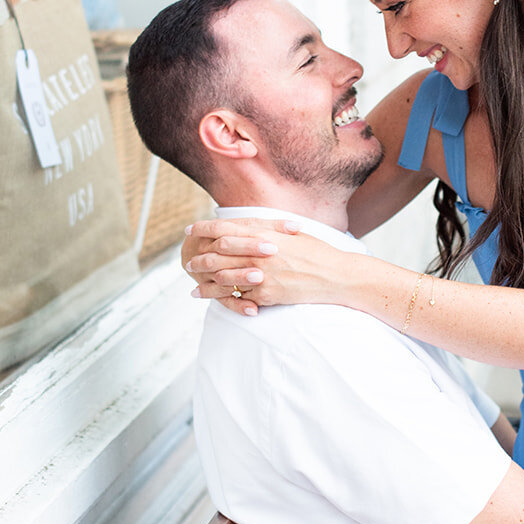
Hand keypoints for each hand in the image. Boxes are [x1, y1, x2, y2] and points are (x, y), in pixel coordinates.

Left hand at [181, 218, 353, 316]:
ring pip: (223, 277)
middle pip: (218, 254)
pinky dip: (221, 297)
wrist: (336, 275)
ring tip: (193, 280)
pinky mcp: (267, 295)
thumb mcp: (293, 233)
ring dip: (205, 279)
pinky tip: (211, 298)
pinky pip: (238, 297)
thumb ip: (269, 229)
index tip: (190, 229)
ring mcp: (261, 276)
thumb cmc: (318, 252)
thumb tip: (253, 225)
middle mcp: (259, 254)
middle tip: (187, 260)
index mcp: (263, 235)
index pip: (225, 229)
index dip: (204, 229)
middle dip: (199, 257)